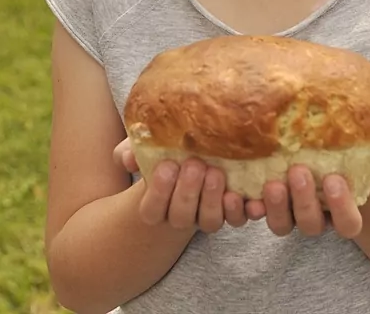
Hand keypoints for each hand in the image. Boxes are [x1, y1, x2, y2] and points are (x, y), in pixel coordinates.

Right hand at [113, 137, 248, 233]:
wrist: (196, 155)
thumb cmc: (167, 153)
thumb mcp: (145, 148)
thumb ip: (130, 152)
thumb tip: (129, 158)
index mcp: (157, 205)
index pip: (152, 211)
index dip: (158, 192)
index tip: (166, 165)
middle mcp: (182, 215)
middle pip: (181, 217)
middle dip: (187, 192)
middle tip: (194, 164)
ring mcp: (207, 214)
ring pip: (209, 221)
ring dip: (212, 200)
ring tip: (215, 173)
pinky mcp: (231, 211)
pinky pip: (237, 219)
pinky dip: (240, 210)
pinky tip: (238, 193)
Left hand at [244, 150, 369, 237]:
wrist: (316, 142)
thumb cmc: (346, 150)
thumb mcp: (365, 152)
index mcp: (341, 208)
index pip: (348, 224)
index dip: (341, 209)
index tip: (335, 180)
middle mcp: (313, 215)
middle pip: (310, 225)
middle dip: (304, 202)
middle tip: (299, 172)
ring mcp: (286, 211)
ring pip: (280, 225)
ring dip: (274, 208)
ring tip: (272, 182)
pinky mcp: (260, 201)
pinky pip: (249, 215)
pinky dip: (243, 207)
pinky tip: (239, 192)